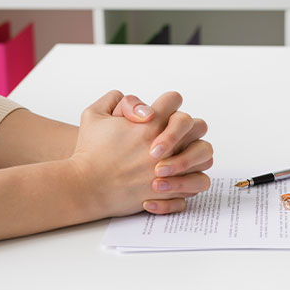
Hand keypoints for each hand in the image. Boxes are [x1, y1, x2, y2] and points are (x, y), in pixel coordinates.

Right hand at [69, 90, 211, 218]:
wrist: (85, 186)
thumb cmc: (89, 151)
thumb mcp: (93, 114)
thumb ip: (117, 99)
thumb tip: (140, 104)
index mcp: (149, 123)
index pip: (174, 100)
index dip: (167, 103)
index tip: (160, 112)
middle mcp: (165, 145)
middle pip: (197, 125)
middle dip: (187, 126)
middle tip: (173, 133)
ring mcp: (171, 169)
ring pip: (204, 154)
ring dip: (195, 152)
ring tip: (180, 156)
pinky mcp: (170, 190)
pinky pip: (197, 182)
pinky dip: (191, 180)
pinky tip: (175, 178)